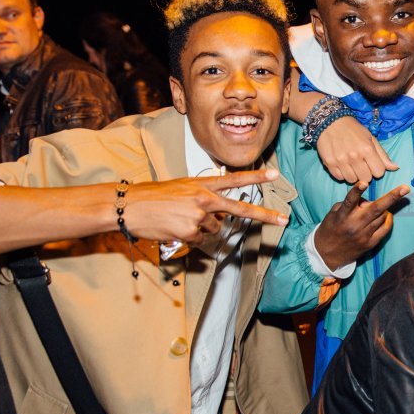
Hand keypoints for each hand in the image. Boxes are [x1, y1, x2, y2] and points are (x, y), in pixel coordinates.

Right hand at [120, 170, 287, 242]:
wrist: (130, 206)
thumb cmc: (153, 197)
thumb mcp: (181, 188)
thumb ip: (202, 197)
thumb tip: (217, 215)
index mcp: (201, 185)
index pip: (233, 179)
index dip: (255, 176)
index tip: (274, 173)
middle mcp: (204, 199)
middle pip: (240, 209)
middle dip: (264, 216)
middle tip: (283, 220)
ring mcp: (198, 216)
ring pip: (215, 229)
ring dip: (202, 230)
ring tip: (180, 221)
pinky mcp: (190, 232)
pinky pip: (200, 240)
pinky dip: (191, 239)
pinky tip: (176, 230)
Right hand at [314, 181, 409, 269]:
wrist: (327, 254)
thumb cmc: (331, 229)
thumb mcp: (334, 213)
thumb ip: (350, 204)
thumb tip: (367, 200)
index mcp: (342, 216)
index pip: (350, 201)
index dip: (357, 191)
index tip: (364, 182)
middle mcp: (354, 225)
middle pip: (376, 209)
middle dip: (392, 197)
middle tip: (405, 188)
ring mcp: (364, 235)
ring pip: (382, 216)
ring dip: (385, 208)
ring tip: (380, 207)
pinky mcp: (370, 243)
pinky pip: (385, 228)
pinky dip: (387, 220)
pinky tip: (386, 215)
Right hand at [317, 116, 398, 183]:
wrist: (331, 122)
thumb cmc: (354, 130)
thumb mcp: (371, 138)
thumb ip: (383, 155)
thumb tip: (396, 168)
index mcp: (367, 149)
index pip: (379, 173)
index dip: (376, 169)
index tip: (371, 163)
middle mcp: (354, 156)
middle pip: (366, 179)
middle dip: (366, 173)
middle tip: (361, 164)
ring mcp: (341, 161)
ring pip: (352, 180)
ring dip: (353, 175)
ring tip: (351, 164)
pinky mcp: (329, 163)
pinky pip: (339, 178)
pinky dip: (342, 173)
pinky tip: (342, 164)